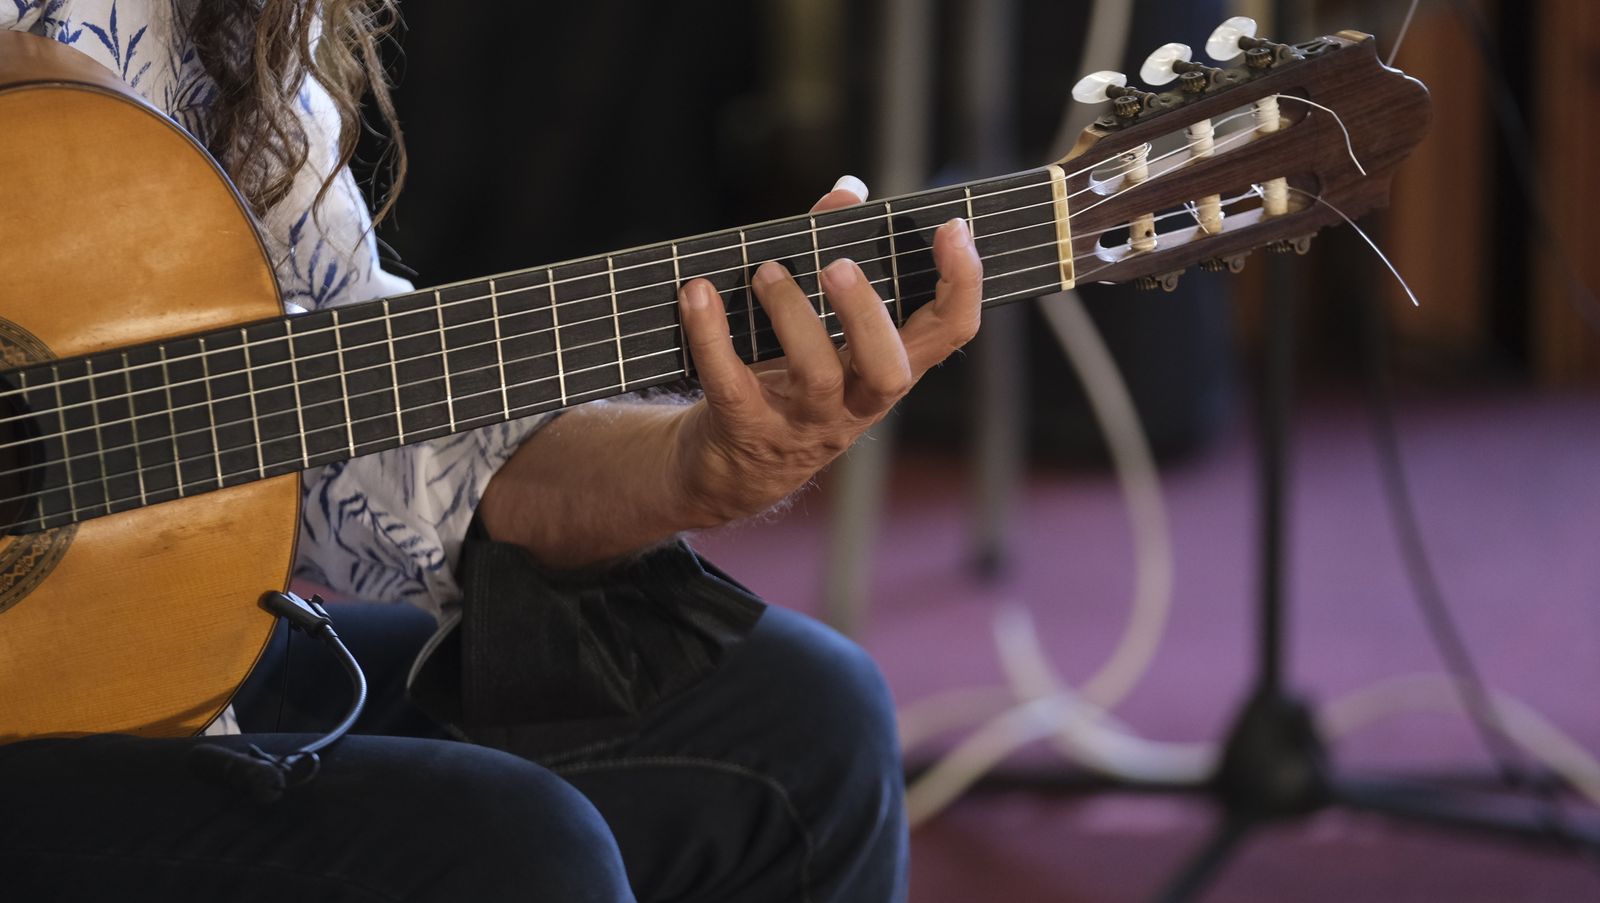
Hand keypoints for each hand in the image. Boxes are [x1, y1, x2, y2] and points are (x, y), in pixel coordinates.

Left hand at [671, 178, 983, 525]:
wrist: (731, 466)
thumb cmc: (786, 378)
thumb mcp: (822, 329)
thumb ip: (835, 254)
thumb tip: (849, 192)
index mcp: (886, 369)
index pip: (949, 332)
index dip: (963, 283)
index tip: (953, 227)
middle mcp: (855, 402)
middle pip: (889, 371)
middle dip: (866, 314)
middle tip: (836, 265)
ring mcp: (802, 422)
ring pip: (815, 377)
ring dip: (790, 314)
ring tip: (765, 272)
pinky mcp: (746, 430)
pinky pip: (731, 384)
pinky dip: (712, 335)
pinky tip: (697, 294)